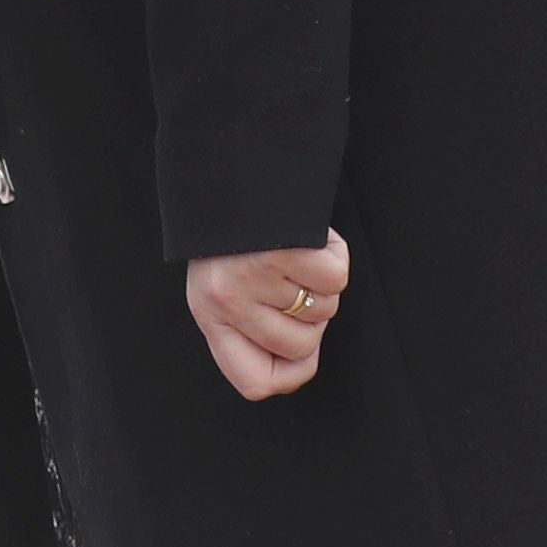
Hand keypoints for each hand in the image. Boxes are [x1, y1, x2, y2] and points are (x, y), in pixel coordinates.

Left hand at [184, 236, 351, 400]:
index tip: (299, 351)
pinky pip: (335, 277)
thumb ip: (251, 326)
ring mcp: (255, 278)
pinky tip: (313, 237)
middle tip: (295, 277)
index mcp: (210, 315)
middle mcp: (228, 303)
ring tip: (298, 250)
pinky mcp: (283, 250)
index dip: (290, 374)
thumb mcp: (224, 284)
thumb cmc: (235, 233)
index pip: (256, 382)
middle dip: (314, 315)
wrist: (230, 164)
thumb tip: (300, 365)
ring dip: (325, 281)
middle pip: (303, 346)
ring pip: (325, 309)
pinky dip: (335, 255)